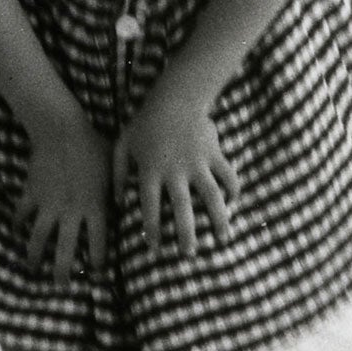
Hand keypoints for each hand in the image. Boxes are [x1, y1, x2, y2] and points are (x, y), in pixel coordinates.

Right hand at [19, 118, 111, 280]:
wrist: (62, 129)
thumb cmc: (94, 145)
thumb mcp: (115, 167)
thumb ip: (121, 187)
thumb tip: (132, 202)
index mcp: (94, 207)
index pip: (98, 244)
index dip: (98, 263)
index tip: (97, 273)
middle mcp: (71, 211)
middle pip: (65, 251)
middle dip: (63, 272)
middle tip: (62, 286)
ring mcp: (49, 204)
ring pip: (39, 239)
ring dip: (35, 256)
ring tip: (34, 269)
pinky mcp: (32, 194)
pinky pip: (21, 214)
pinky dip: (17, 224)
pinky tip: (17, 233)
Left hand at [112, 84, 237, 259]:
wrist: (174, 96)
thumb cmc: (145, 122)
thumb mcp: (123, 144)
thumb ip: (118, 174)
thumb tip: (118, 203)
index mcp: (150, 170)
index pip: (149, 208)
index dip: (151, 231)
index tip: (154, 250)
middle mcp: (175, 170)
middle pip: (182, 209)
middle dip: (186, 234)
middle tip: (189, 254)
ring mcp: (197, 162)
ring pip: (211, 196)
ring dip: (218, 219)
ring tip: (222, 239)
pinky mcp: (214, 153)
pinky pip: (228, 175)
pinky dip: (233, 190)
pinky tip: (233, 204)